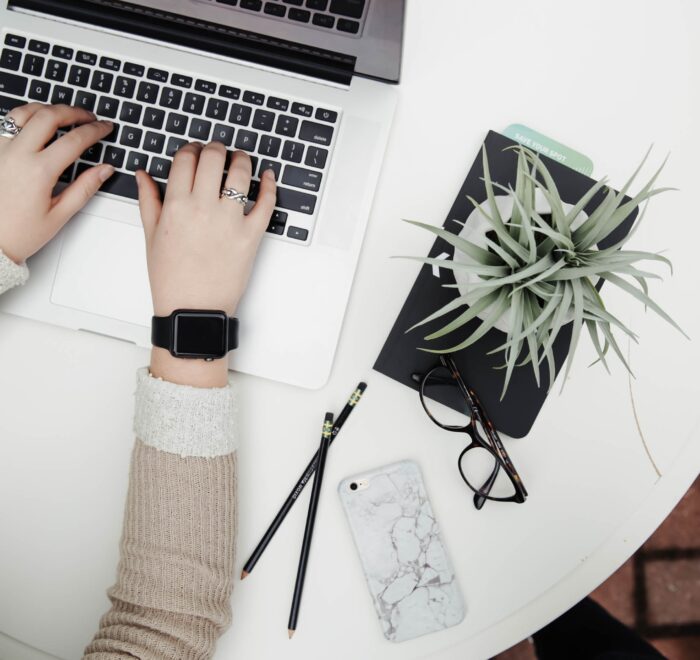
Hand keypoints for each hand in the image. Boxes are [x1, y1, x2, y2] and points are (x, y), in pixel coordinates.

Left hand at [0, 103, 113, 263]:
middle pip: (49, 116)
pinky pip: (6, 123)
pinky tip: (35, 124)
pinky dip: (24, 117)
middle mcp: (17, 155)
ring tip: (61, 114)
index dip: (95, 131)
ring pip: (24, 112)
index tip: (105, 128)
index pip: (74, 141)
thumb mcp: (60, 215)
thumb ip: (85, 188)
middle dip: (73, 112)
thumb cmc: (20, 233)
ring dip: (46, 109)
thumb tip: (104, 170)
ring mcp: (0, 150)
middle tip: (88, 116)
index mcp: (39, 172)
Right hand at [136, 141, 276, 386]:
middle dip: (216, 148)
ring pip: (240, 173)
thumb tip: (143, 174)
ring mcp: (230, 221)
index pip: (186, 159)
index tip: (195, 151)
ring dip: (242, 159)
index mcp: (176, 206)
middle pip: (213, 158)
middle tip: (218, 151)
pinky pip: (266, 203)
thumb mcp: (151, 237)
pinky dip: (270, 185)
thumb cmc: (171, 278)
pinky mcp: (252, 236)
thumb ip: (148, 200)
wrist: (193, 309)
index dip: (191, 149)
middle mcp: (203, 208)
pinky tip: (267, 176)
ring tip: (241, 159)